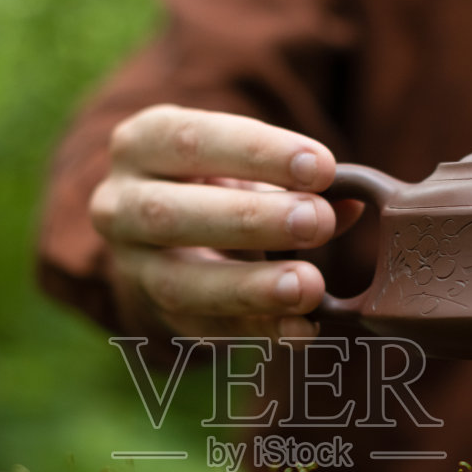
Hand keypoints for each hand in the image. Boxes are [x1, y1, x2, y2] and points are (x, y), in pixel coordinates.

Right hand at [90, 104, 352, 339]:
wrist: (159, 231)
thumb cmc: (212, 183)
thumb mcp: (243, 166)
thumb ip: (294, 180)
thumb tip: (352, 201)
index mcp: (142, 144)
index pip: (191, 140)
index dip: (257, 153)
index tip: (322, 168)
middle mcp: (118, 205)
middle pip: (171, 213)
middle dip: (251, 219)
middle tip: (318, 222)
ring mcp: (131, 267)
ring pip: (178, 282)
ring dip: (249, 286)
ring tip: (310, 286)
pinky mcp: (157, 316)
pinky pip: (204, 330)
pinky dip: (258, 330)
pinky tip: (302, 329)